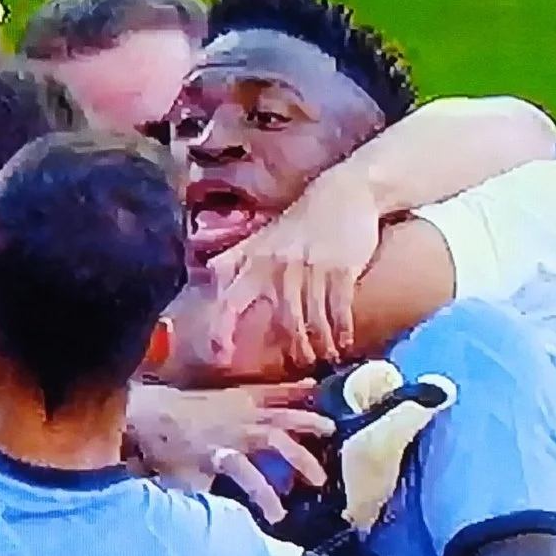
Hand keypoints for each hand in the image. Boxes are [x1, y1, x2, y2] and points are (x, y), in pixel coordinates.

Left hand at [128, 382, 334, 521]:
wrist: (150, 412)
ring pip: (280, 413)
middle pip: (276, 442)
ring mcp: (241, 409)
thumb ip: (204, 498)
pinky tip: (312, 387)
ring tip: (331, 429)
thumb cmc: (164, 449)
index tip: (279, 517)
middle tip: (320, 481)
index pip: (250, 478)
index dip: (266, 498)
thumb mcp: (181, 481)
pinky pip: (272, 391)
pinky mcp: (241, 394)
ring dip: (308, 422)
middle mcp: (237, 430)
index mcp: (221, 453)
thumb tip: (220, 520)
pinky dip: (292, 389)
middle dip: (300, 460)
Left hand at [207, 170, 380, 368]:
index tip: (222, 357)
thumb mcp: (262, 238)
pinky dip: (342, 330)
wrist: (345, 191)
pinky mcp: (340, 267)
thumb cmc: (300, 221)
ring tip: (327, 356)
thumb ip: (238, 261)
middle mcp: (277, 265)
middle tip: (301, 363)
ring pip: (313, 320)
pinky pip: (338, 309)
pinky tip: (345, 341)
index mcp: (254, 260)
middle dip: (294, 347)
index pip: (229, 300)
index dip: (221, 330)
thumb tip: (211, 281)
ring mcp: (309, 266)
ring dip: (321, 343)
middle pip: (283, 320)